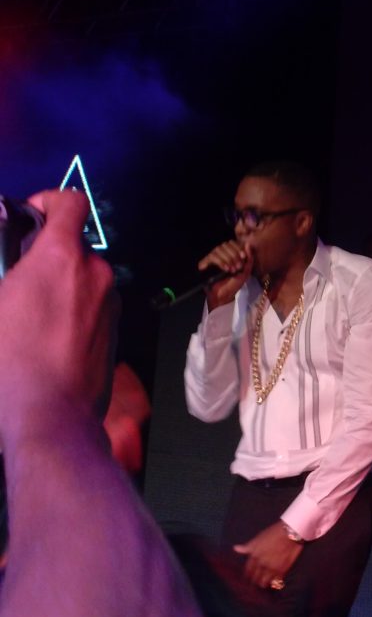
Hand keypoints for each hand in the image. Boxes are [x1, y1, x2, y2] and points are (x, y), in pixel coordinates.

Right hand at [0, 190, 117, 445]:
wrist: (50, 415)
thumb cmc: (10, 364)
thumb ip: (6, 268)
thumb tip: (14, 268)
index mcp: (60, 259)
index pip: (71, 203)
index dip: (50, 201)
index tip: (31, 214)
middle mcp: (94, 273)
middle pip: (74, 246)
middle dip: (47, 255)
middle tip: (17, 278)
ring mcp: (110, 302)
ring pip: (84, 278)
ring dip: (61, 285)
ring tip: (29, 315)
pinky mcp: (116, 329)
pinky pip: (94, 305)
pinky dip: (74, 309)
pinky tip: (48, 337)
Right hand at [198, 240, 253, 310]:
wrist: (224, 296)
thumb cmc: (235, 284)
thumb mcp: (246, 271)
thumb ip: (249, 258)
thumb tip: (248, 244)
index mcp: (230, 253)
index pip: (232, 243)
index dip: (238, 248)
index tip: (243, 257)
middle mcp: (220, 254)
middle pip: (225, 244)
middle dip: (234, 255)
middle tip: (238, 267)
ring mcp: (212, 258)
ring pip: (218, 249)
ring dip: (228, 259)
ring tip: (232, 270)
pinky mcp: (205, 264)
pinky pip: (211, 257)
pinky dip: (220, 262)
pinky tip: (226, 269)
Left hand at [233, 521, 303, 588]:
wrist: (290, 532)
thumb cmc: (273, 533)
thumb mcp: (258, 538)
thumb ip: (247, 546)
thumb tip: (235, 548)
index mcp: (254, 556)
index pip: (248, 571)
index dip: (247, 575)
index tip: (247, 578)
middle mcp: (262, 564)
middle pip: (255, 579)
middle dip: (254, 581)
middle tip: (254, 583)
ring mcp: (272, 568)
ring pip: (264, 583)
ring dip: (263, 584)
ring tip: (263, 584)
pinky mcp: (282, 571)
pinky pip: (275, 582)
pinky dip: (274, 583)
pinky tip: (273, 583)